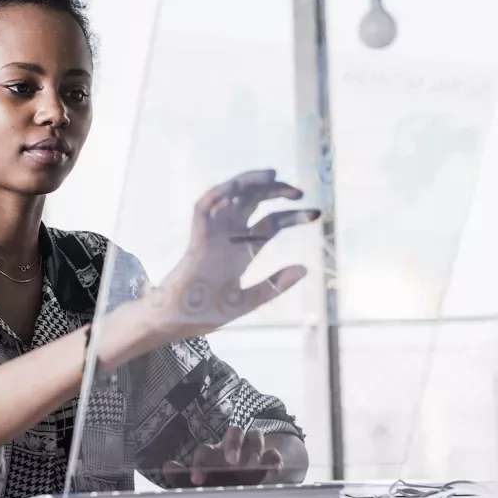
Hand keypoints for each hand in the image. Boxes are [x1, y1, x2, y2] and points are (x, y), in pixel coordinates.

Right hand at [150, 169, 318, 341]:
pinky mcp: (197, 237)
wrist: (180, 320)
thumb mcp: (249, 300)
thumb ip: (274, 285)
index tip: (316, 213)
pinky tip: (236, 186)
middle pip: (253, 203)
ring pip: (230, 197)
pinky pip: (204, 208)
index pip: (271, 223)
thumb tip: (304, 268)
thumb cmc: (207, 311)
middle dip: (275, 192)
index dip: (293, 216)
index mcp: (242, 248)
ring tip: (273, 176)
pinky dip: (218, 194)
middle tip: (299, 192)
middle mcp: (229, 235)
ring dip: (249, 183)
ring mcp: (212, 234)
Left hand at [161, 426, 282, 487]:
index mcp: (213, 454)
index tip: (197, 479)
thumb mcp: (199, 483)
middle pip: (234, 432)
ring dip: (255, 447)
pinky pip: (274, 453)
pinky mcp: (268, 461)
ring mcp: (252, 452)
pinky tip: (274, 471)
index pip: (205, 451)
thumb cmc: (216, 482)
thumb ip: (180, 478)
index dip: (200, 463)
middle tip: (232, 461)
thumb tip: (167, 466)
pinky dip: (274, 459)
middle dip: (233, 444)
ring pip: (255, 435)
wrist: (245, 484)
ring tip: (254, 464)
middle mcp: (232, 448)